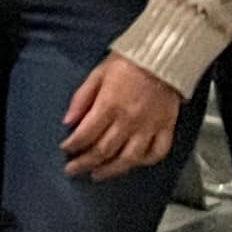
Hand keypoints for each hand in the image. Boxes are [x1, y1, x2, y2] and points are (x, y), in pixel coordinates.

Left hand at [60, 54, 183, 182]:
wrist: (163, 57)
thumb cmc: (128, 63)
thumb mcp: (97, 74)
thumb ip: (81, 99)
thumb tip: (68, 121)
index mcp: (109, 106)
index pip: (86, 134)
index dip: (73, 146)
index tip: (65, 150)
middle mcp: (129, 121)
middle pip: (104, 150)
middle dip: (85, 163)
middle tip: (73, 170)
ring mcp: (149, 127)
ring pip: (129, 158)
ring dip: (111, 170)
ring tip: (97, 174)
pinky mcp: (166, 128)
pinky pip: (157, 152)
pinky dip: (145, 162)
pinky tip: (133, 164)